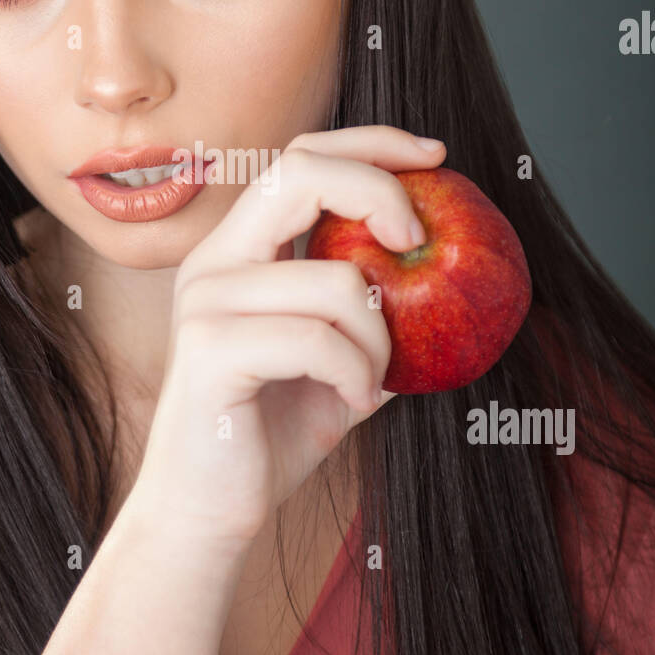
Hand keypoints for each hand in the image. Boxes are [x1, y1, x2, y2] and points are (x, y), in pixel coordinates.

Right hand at [132, 126, 446, 546]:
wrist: (208, 511)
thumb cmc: (272, 432)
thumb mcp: (339, 359)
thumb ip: (373, 311)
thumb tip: (448, 271)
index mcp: (238, 250)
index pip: (300, 157)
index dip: (370, 144)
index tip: (435, 157)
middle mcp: (213, 261)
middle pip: (300, 172)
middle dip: (378, 192)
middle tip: (418, 241)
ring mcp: (205, 301)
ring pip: (334, 280)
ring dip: (380, 337)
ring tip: (372, 379)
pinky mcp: (209, 350)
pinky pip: (318, 339)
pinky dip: (357, 374)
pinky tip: (352, 402)